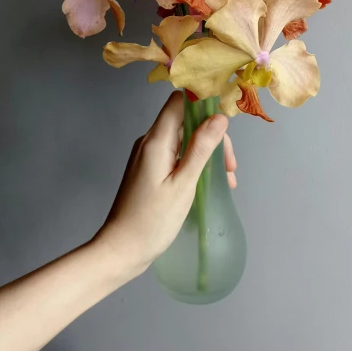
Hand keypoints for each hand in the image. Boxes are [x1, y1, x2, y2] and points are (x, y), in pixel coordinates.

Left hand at [92, 92, 233, 281]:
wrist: (121, 249)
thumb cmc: (152, 220)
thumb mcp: (183, 184)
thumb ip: (201, 148)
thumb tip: (220, 117)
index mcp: (156, 140)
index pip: (179, 102)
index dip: (203, 102)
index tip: (226, 121)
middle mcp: (150, 141)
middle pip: (186, 121)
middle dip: (212, 136)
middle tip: (230, 166)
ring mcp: (149, 155)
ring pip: (185, 139)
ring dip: (208, 153)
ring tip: (226, 180)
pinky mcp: (150, 169)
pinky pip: (177, 155)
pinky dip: (195, 164)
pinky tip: (210, 183)